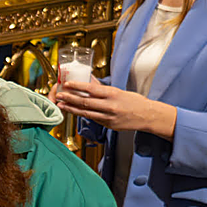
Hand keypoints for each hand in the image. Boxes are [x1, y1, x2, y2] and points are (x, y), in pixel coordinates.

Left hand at [56, 81, 177, 138]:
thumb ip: (103, 89)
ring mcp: (108, 117)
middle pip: (85, 101)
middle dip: (69, 98)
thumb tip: (89, 82)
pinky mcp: (108, 125)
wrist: (147, 116)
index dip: (77, 86)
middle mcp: (110, 106)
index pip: (92, 89)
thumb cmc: (134, 101)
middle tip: (59, 95)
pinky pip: (92, 119)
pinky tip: (73, 111)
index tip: (67, 84)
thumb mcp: (119, 91)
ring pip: (85, 112)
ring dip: (71, 108)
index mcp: (113, 94)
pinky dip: (81, 114)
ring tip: (61, 104)